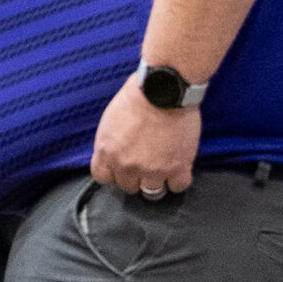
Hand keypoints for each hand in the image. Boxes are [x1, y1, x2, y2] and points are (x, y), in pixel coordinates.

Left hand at [90, 69, 198, 197]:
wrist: (163, 89)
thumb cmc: (138, 95)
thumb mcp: (110, 119)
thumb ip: (110, 141)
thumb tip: (114, 152)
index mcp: (107, 151)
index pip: (103, 178)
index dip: (113, 175)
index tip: (121, 172)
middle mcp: (126, 165)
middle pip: (128, 187)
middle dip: (136, 177)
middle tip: (146, 164)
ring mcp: (152, 170)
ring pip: (152, 192)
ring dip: (157, 181)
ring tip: (164, 167)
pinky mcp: (177, 168)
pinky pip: (178, 186)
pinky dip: (179, 179)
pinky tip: (179, 167)